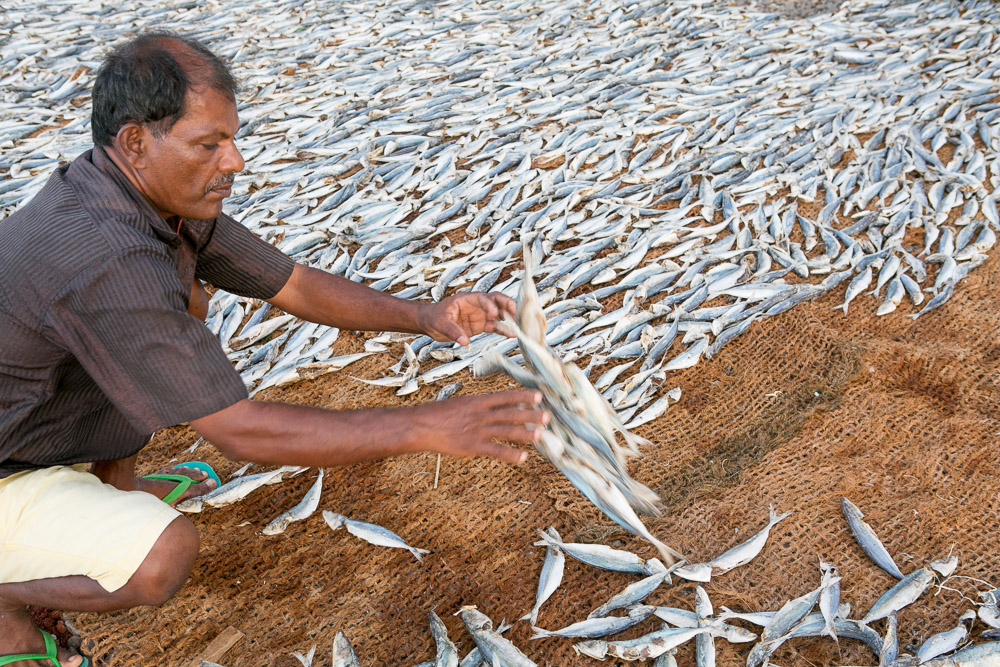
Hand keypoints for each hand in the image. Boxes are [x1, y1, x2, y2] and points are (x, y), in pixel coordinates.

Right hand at [412, 389, 548, 463]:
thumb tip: (497, 406)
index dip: (523, 396)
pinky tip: (523, 457)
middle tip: (548, 415)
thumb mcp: (461, 403)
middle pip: (510, 414)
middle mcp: (481, 414)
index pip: (505, 397)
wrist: (420, 426)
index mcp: (478, 401)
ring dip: (525, 433)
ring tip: (541, 434)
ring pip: (507, 431)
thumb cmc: (439, 414)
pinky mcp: (472, 447)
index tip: (539, 394)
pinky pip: (495, 451)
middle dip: (530, 415)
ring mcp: (477, 431)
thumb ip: (479, 406)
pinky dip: (510, 454)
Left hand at [418, 291, 516, 345]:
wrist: (430, 323)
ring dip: (508, 318)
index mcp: (467, 299)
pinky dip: (503, 330)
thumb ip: (453, 331)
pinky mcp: (481, 325)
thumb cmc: (434, 317)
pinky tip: (511, 334)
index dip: (490, 304)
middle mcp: (476, 305)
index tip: (494, 314)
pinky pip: (495, 326)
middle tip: (515, 311)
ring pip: (499, 313)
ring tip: (518, 325)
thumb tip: (464, 341)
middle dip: (507, 304)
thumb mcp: (441, 323)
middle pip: (496, 300)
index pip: (483, 298)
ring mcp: (480, 315)